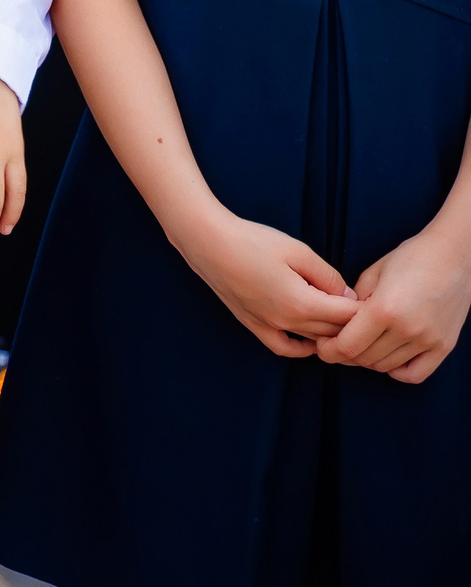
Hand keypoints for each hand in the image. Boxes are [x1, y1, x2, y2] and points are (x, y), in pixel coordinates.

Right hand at [175, 209, 356, 357]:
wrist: (207, 241)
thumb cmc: (252, 240)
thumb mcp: (298, 251)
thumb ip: (328, 276)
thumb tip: (348, 296)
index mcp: (301, 302)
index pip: (348, 316)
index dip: (367, 309)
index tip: (380, 300)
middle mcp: (286, 321)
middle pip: (334, 331)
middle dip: (355, 324)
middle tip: (371, 312)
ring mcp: (268, 325)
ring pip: (313, 341)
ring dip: (332, 335)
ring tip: (346, 323)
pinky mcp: (253, 324)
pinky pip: (284, 347)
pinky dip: (302, 348)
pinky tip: (312, 340)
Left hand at [316, 224, 470, 381]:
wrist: (455, 255)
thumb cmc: (412, 258)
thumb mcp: (373, 273)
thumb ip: (354, 301)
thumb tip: (340, 323)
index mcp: (384, 309)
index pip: (347, 346)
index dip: (329, 350)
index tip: (322, 344)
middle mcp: (408, 329)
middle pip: (364, 359)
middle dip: (344, 354)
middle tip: (337, 343)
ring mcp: (429, 340)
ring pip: (386, 367)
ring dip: (368, 360)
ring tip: (362, 344)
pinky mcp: (445, 346)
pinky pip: (415, 374)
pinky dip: (397, 370)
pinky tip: (388, 355)